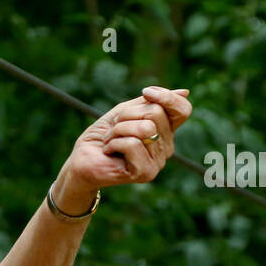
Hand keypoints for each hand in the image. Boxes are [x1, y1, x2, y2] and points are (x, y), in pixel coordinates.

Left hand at [60, 86, 192, 191]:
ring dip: (118, 130)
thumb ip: (149, 103)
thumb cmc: (101, 137)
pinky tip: (109, 152)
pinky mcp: (145, 173)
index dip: (166, 97)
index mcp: (165, 131)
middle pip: (156, 113)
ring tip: (110, 141)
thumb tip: (185, 92)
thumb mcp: (124, 112)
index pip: (182, 110)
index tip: (146, 93)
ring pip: (145, 128)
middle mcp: (166, 147)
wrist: (81, 160)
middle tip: (114, 128)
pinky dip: (114, 143)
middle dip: (127, 115)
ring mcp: (158, 162)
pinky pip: (133, 143)